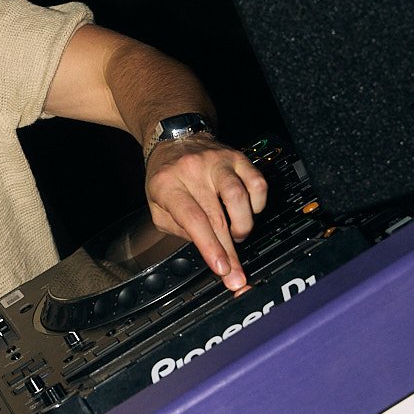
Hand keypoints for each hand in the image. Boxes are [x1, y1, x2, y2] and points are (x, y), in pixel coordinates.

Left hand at [145, 134, 267, 291]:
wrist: (174, 137)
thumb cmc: (166, 176)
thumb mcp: (156, 205)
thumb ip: (176, 229)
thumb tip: (206, 248)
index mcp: (167, 184)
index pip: (192, 219)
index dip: (209, 246)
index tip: (221, 269)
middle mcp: (193, 170)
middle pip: (217, 215)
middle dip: (230, 251)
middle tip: (238, 276)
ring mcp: (217, 161)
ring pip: (239, 196)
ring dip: (242, 225)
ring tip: (237, 235)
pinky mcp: (237, 157)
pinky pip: (257, 182)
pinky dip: (257, 204)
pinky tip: (247, 211)